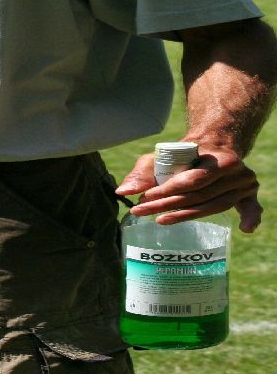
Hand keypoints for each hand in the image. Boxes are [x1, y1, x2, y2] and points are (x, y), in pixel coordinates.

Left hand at [116, 144, 261, 232]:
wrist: (212, 145)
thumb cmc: (184, 153)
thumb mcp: (162, 157)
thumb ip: (143, 172)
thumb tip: (122, 191)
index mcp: (219, 159)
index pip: (193, 180)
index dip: (169, 191)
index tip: (145, 198)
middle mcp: (236, 172)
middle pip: (200, 196)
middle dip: (168, 205)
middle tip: (142, 211)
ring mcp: (244, 184)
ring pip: (213, 205)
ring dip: (184, 216)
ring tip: (158, 220)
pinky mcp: (248, 194)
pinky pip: (252, 208)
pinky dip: (251, 218)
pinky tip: (245, 229)